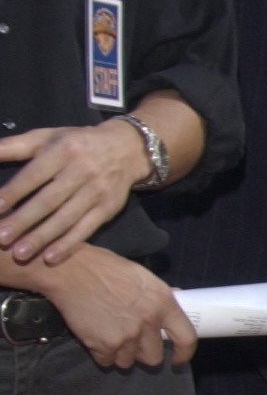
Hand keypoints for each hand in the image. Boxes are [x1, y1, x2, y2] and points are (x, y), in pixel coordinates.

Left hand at [0, 122, 146, 265]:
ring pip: (66, 218)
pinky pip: (86, 229)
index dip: (14, 192)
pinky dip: (68, 244)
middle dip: (24, 221)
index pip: (34, 175)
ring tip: (19, 253)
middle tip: (1, 238)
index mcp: (63, 150)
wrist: (126, 148)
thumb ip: (14, 146)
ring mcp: (96, 191)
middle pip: (49, 200)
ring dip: (42, 237)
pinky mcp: (108, 208)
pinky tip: (50, 258)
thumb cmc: (75, 143)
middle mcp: (81, 170)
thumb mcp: (46, 137)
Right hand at [40, 246, 195, 368]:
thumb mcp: (141, 275)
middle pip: (154, 357)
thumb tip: (178, 297)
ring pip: (129, 362)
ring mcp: (127, 335)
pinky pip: (107, 361)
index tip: (177, 360)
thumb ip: (159, 294)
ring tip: (109, 332)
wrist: (70, 271)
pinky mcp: (105, 345)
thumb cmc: (104, 269)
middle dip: (142, 353)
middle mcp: (149, 321)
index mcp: (163, 302)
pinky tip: (95, 334)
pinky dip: (101, 353)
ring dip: (120, 353)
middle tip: (130, 340)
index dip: (184, 354)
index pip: (186, 338)